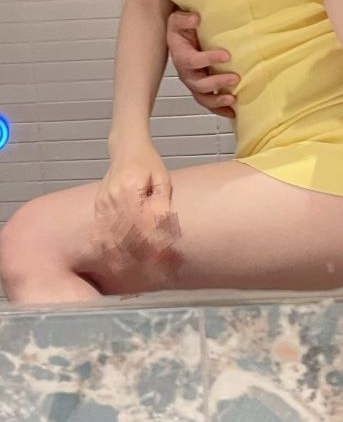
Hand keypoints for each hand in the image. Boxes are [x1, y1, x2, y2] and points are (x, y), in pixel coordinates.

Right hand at [92, 138, 182, 279]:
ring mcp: (102, 203)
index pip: (142, 224)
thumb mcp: (162, 179)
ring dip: (126, 257)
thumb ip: (161, 202)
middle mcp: (112, 197)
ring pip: (113, 237)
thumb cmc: (149, 163)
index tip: (165, 260)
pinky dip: (111, 250)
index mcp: (130, 187)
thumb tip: (162, 229)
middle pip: (126, 234)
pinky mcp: (98, 207)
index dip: (153, 244)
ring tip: (140, 272)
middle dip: (142, 255)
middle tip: (157, 271)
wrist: (126, 149)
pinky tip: (119, 263)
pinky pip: (103, 234)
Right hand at [166, 9, 239, 118]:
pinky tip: (232, 112)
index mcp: (180, 55)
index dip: (208, 59)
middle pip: (198, 83)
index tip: (226, 56)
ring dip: (217, 100)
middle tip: (234, 78)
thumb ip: (185, 18)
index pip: (192, 60)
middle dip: (216, 82)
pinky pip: (208, 101)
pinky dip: (219, 109)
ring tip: (232, 98)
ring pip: (202, 97)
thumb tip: (196, 19)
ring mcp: (193, 81)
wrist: (181, 34)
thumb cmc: (181, 28)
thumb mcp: (179, 18)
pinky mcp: (201, 86)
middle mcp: (186, 72)